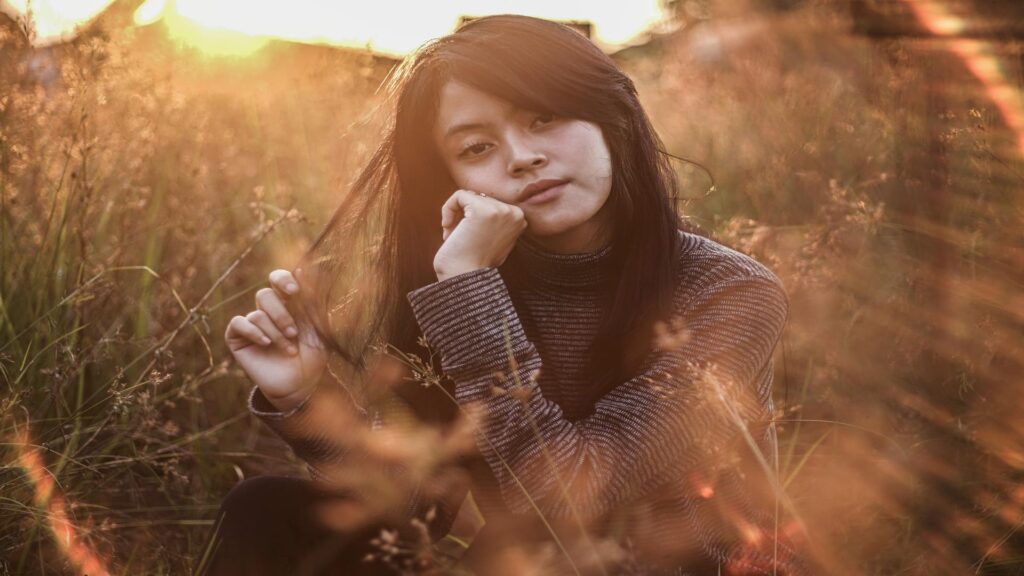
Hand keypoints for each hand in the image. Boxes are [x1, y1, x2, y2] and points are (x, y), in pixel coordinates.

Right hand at [224, 268, 327, 410]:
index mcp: (287, 302)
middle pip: (264, 294)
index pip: (278, 279)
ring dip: (275, 332)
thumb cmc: (313, 355)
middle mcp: (268, 310)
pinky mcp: (238, 337)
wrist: (301, 384)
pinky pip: (238, 323)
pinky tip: (266, 344)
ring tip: (289, 349)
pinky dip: (254, 332)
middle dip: (281, 314)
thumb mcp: (319, 327)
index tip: (294, 291)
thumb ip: (313, 302)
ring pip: (257, 314)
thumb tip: (305, 269)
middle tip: (294, 333)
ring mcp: (252, 323)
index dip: (283, 280)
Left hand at [434, 190, 527, 281]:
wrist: (465, 279)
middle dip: (464, 216)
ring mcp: (500, 210)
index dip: (473, 218)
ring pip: (469, 196)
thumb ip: (494, 220)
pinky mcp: (482, 210)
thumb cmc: (474, 263)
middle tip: (458, 239)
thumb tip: (482, 199)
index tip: (467, 238)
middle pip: (480, 197)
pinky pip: (458, 196)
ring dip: (456, 215)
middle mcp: (515, 213)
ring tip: (453, 236)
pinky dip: (447, 210)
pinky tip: (447, 229)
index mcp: (520, 219)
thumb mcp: (493, 238)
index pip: (491, 202)